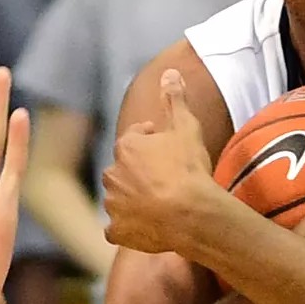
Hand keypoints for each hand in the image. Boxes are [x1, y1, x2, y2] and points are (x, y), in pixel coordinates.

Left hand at [103, 69, 228, 258]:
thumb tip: (170, 72)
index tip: (164, 148)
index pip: (134, 138)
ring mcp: (113, 204)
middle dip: (137, 172)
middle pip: (122, 169)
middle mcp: (112, 174)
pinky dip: (127, 228)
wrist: (191, 214)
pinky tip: (143, 228)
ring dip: (130, 199)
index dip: (149, 141)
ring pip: (117, 198)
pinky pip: (117, 229)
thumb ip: (175, 100)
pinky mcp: (117, 231)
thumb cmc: (189, 170)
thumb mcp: (187, 127)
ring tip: (155, 204)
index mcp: (126, 147)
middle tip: (161, 179)